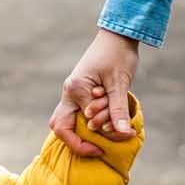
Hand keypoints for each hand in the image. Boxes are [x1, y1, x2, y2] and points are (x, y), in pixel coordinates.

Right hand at [50, 28, 140, 156]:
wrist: (118, 36)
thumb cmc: (118, 55)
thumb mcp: (120, 83)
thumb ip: (118, 110)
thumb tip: (123, 134)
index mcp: (75, 90)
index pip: (73, 127)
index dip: (88, 141)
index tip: (103, 148)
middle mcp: (69, 92)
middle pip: (60, 126)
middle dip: (78, 141)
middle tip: (99, 148)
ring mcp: (73, 93)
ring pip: (68, 122)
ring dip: (85, 131)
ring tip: (108, 132)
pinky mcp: (81, 92)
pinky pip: (78, 115)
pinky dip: (91, 123)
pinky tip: (106, 124)